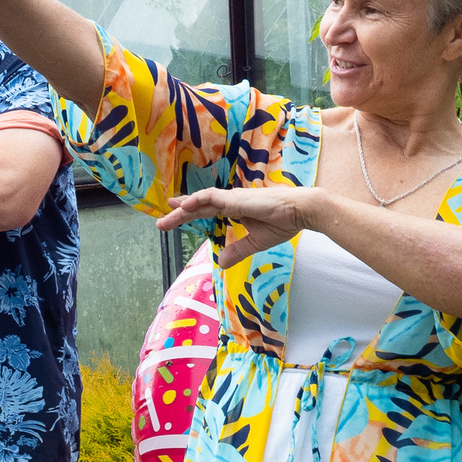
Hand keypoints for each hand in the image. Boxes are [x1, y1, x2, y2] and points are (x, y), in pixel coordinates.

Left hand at [158, 185, 320, 263]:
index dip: (190, 214)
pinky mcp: (237, 198)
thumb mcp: (255, 243)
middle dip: (179, 214)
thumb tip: (220, 264)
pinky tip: (185, 206)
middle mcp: (231, 201)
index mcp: (235, 209)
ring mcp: (233, 198)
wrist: (300, 212)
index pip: (206, 210)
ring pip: (201, 201)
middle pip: (199, 207)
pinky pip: (212, 197)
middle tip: (161, 223)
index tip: (175, 217)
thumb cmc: (283, 223)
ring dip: (183, 208)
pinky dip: (197, 200)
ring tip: (166, 216)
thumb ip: (237, 251)